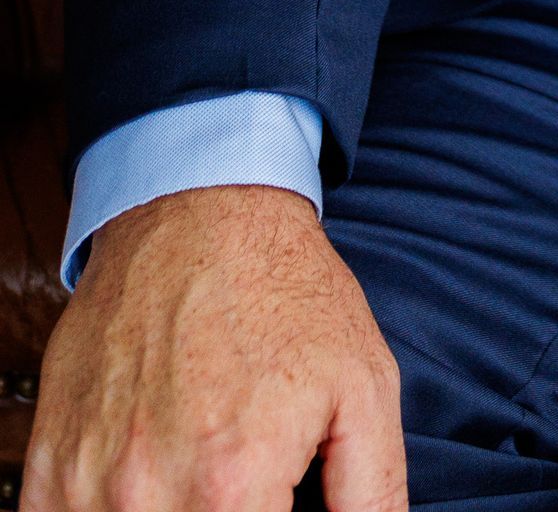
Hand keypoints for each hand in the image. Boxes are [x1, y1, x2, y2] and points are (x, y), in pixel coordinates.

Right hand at [23, 185, 404, 511]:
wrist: (200, 211)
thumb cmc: (286, 292)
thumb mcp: (364, 385)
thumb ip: (372, 494)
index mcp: (231, 485)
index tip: (275, 499)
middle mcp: (147, 493)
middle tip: (243, 480)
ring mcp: (86, 482)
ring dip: (167, 511)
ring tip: (200, 466)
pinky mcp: (49, 464)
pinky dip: (109, 511)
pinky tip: (150, 472)